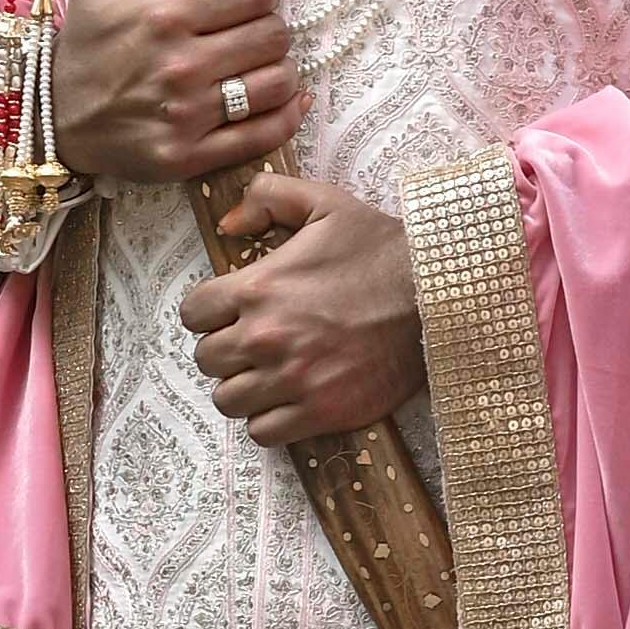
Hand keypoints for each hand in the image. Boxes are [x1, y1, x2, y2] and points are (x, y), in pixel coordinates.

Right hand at [50, 0, 294, 187]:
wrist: (52, 123)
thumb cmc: (81, 49)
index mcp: (164, 17)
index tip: (251, 1)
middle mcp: (181, 66)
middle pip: (274, 37)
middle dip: (273, 30)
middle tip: (257, 34)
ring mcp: (188, 115)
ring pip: (278, 83)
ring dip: (283, 71)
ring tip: (267, 66)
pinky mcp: (190, 157)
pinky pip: (265, 134)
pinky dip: (288, 116)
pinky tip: (289, 101)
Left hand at [181, 172, 426, 447]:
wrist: (436, 296)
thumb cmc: (380, 249)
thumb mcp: (325, 203)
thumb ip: (267, 197)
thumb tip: (228, 224)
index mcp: (258, 288)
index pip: (193, 315)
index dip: (209, 313)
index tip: (231, 313)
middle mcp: (266, 338)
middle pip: (206, 360)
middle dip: (225, 350)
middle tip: (253, 342)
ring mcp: (292, 379)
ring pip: (228, 400)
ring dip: (243, 387)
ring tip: (268, 373)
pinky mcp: (320, 412)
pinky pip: (263, 431)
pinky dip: (269, 419)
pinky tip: (288, 398)